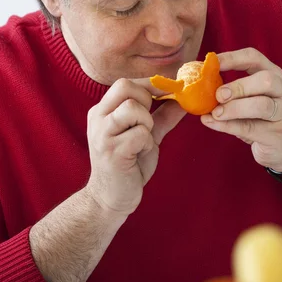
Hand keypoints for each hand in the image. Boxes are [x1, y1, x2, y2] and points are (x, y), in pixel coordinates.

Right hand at [86, 78, 185, 214]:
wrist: (110, 199)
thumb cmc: (128, 165)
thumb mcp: (147, 135)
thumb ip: (163, 116)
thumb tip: (183, 98)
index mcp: (103, 111)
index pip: (125, 83)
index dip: (150, 85)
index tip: (168, 92)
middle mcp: (98, 118)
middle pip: (125, 87)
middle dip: (147, 100)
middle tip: (148, 122)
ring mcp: (102, 134)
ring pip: (132, 108)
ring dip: (146, 123)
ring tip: (142, 140)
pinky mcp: (111, 151)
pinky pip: (139, 133)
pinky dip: (146, 143)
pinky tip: (138, 155)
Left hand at [200, 48, 281, 171]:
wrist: (280, 145)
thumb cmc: (257, 116)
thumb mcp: (245, 98)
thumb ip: (226, 90)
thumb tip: (196, 85)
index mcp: (271, 73)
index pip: (253, 57)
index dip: (232, 58)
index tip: (211, 63)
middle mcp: (281, 89)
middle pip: (265, 80)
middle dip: (239, 86)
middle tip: (218, 95)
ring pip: (263, 105)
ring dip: (235, 108)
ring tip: (216, 113)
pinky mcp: (276, 134)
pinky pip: (251, 128)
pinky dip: (229, 125)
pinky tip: (212, 123)